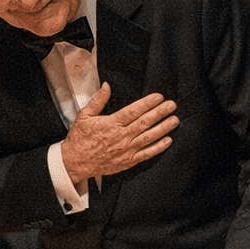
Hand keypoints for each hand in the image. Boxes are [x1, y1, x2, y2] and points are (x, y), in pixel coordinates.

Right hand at [60, 84, 178, 184]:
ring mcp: (126, 150)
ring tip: (174, 120)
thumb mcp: (84, 116)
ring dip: (163, 128)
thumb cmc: (79, 139)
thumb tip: (106, 86)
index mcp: (111, 124)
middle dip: (160, 113)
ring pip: (149, 137)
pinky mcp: (128, 161)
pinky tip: (168, 141)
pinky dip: (158, 148)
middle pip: (145, 122)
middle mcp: (121, 137)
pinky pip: (146, 154)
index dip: (148, 103)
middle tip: (172, 105)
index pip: (133, 111)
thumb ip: (97, 100)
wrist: (75, 162)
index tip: (159, 97)